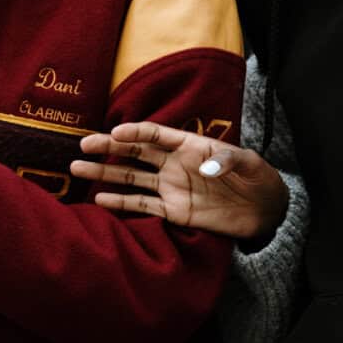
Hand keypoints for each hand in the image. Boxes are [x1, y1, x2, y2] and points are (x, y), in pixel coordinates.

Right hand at [70, 121, 290, 241]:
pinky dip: (121, 203)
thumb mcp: (249, 163)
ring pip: (131, 178)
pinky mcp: (174, 210)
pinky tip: (100, 200)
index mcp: (190, 144)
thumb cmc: (258, 177)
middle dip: (108, 148)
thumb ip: (228, 159)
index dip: (135, 132)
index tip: (115, 133)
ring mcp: (171, 187)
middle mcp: (174, 164)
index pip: (156, 134)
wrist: (265, 208)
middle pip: (135, 152)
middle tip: (83, 146)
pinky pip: (143, 205)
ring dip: (105, 175)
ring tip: (78, 170)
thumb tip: (207, 165)